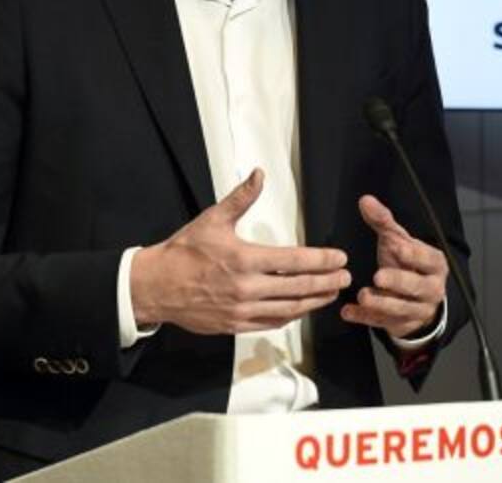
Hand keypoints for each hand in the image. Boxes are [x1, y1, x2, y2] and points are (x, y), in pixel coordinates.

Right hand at [130, 169, 350, 334]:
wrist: (156, 287)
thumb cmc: (183, 252)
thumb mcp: (212, 219)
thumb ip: (241, 198)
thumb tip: (259, 174)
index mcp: (244, 260)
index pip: (293, 261)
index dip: (321, 260)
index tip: (339, 258)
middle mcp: (246, 288)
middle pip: (298, 288)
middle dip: (326, 282)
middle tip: (346, 277)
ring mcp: (242, 310)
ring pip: (289, 310)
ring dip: (314, 302)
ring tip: (332, 293)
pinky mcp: (235, 326)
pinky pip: (271, 323)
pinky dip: (291, 317)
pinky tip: (302, 309)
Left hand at [341, 194, 447, 338]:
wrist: (418, 300)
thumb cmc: (407, 264)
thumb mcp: (398, 241)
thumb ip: (383, 222)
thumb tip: (365, 200)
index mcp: (434, 265)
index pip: (428, 259)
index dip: (414, 255)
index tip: (398, 247)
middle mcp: (431, 289)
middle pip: (416, 286)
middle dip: (398, 281)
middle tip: (378, 276)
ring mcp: (418, 310)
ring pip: (401, 308)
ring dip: (381, 302)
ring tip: (363, 295)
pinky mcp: (401, 325)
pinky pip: (383, 322)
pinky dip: (365, 318)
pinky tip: (349, 312)